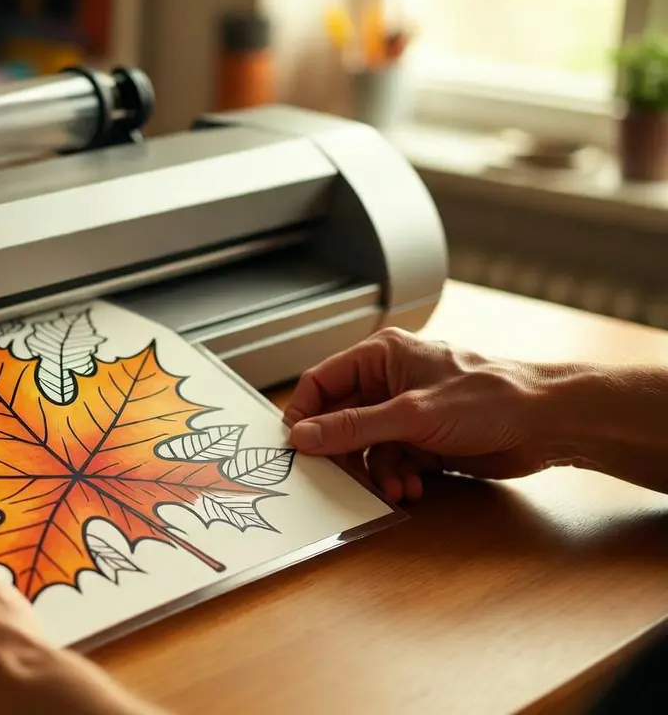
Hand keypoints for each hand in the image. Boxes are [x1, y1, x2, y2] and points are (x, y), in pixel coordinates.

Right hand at [282, 327, 573, 501]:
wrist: (548, 424)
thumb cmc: (492, 398)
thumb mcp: (411, 415)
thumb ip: (353, 427)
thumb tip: (305, 435)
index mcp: (381, 356)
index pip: (322, 382)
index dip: (304, 414)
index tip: (296, 446)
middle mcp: (390, 382)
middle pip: (341, 420)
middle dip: (343, 453)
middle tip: (339, 478)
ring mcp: (407, 412)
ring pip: (366, 447)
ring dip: (375, 472)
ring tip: (392, 487)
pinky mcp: (424, 440)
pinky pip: (391, 462)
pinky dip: (397, 478)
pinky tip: (413, 488)